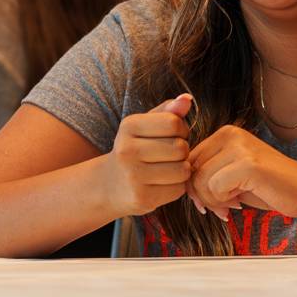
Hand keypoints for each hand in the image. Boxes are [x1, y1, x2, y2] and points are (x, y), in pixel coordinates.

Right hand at [100, 94, 193, 216]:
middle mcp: (127, 150)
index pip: (174, 122)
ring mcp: (133, 176)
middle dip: (182, 151)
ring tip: (167, 169)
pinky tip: (161, 183)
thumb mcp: (145, 125)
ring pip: (182, 170)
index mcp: (129, 126)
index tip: (171, 136)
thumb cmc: (134, 149)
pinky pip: (178, 189)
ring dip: (181, 170)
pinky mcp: (142, 198)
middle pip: (180, 147)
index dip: (181, 130)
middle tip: (168, 155)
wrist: (108, 185)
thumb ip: (168, 111)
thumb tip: (188, 99)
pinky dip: (176, 187)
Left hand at [189, 125, 296, 219]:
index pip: (189, 160)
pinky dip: (223, 202)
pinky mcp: (248, 164)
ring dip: (212, 201)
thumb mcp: (232, 175)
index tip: (209, 201)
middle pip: (191, 170)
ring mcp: (240, 147)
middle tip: (221, 208)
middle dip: (201, 195)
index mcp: (226, 133)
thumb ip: (208, 174)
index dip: (193, 185)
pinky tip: (239, 204)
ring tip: (232, 206)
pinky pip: (216, 188)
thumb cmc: (269, 186)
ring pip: (200, 180)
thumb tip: (182, 186)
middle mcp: (230, 134)